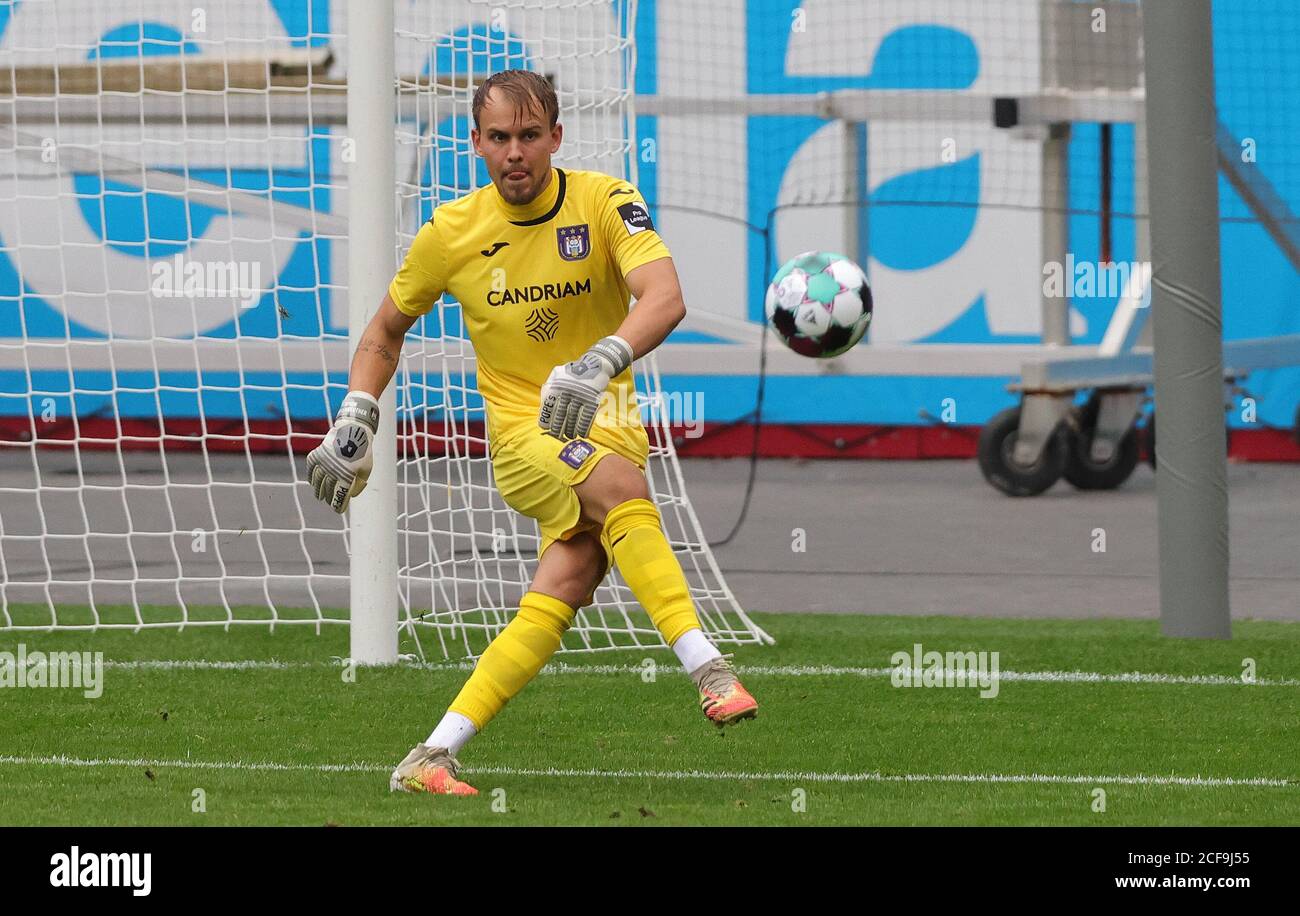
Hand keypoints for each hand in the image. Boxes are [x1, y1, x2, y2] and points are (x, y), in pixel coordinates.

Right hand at [306, 391, 379, 512]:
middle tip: (328, 502)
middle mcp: (334, 471)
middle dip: (328, 497)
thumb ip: (359, 484)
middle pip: (328, 489)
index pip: (340, 496)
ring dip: (318, 490)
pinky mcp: (318, 454)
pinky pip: (312, 468)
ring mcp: (324, 463)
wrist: (354, 431)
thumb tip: (351, 494)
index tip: (338, 510)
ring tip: (319, 496)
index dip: (338, 505)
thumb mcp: (367, 469)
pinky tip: (312, 482)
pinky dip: (311, 476)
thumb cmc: (364, 452)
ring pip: (318, 481)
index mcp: (347, 476)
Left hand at [539, 336, 632, 439]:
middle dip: (558, 427)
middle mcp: (568, 392)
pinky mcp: (592, 400)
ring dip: (571, 430)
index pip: (548, 406)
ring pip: (574, 418)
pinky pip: (587, 417)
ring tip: (569, 436)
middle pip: (561, 414)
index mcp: (557, 385)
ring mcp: (581, 396)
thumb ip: (548, 387)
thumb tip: (542, 406)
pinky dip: (584, 427)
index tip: (545, 427)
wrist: (596, 364)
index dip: (546, 418)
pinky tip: (582, 434)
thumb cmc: (573, 371)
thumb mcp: (557, 373)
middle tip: (557, 435)